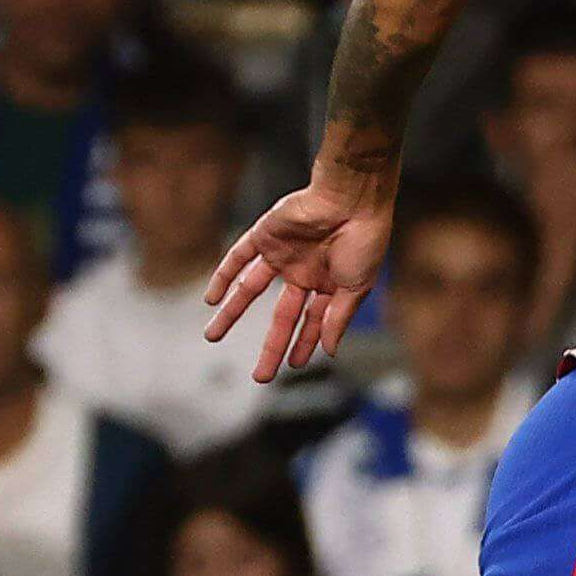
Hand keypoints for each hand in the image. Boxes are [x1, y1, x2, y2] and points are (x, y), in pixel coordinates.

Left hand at [204, 182, 394, 380]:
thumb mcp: (357, 288)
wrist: (352, 199)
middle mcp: (304, 272)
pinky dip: (223, 276)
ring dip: (231, 313)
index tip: (292, 367)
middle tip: (260, 376)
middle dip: (271, 346)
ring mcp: (282, 254)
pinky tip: (211, 298)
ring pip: (250, 290)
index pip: (312, 322)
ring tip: (212, 336)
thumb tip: (330, 352)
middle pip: (282, 316)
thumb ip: (339, 319)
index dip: (303, 345)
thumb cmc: (364, 241)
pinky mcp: (265, 236)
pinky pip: (238, 257)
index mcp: (330, 284)